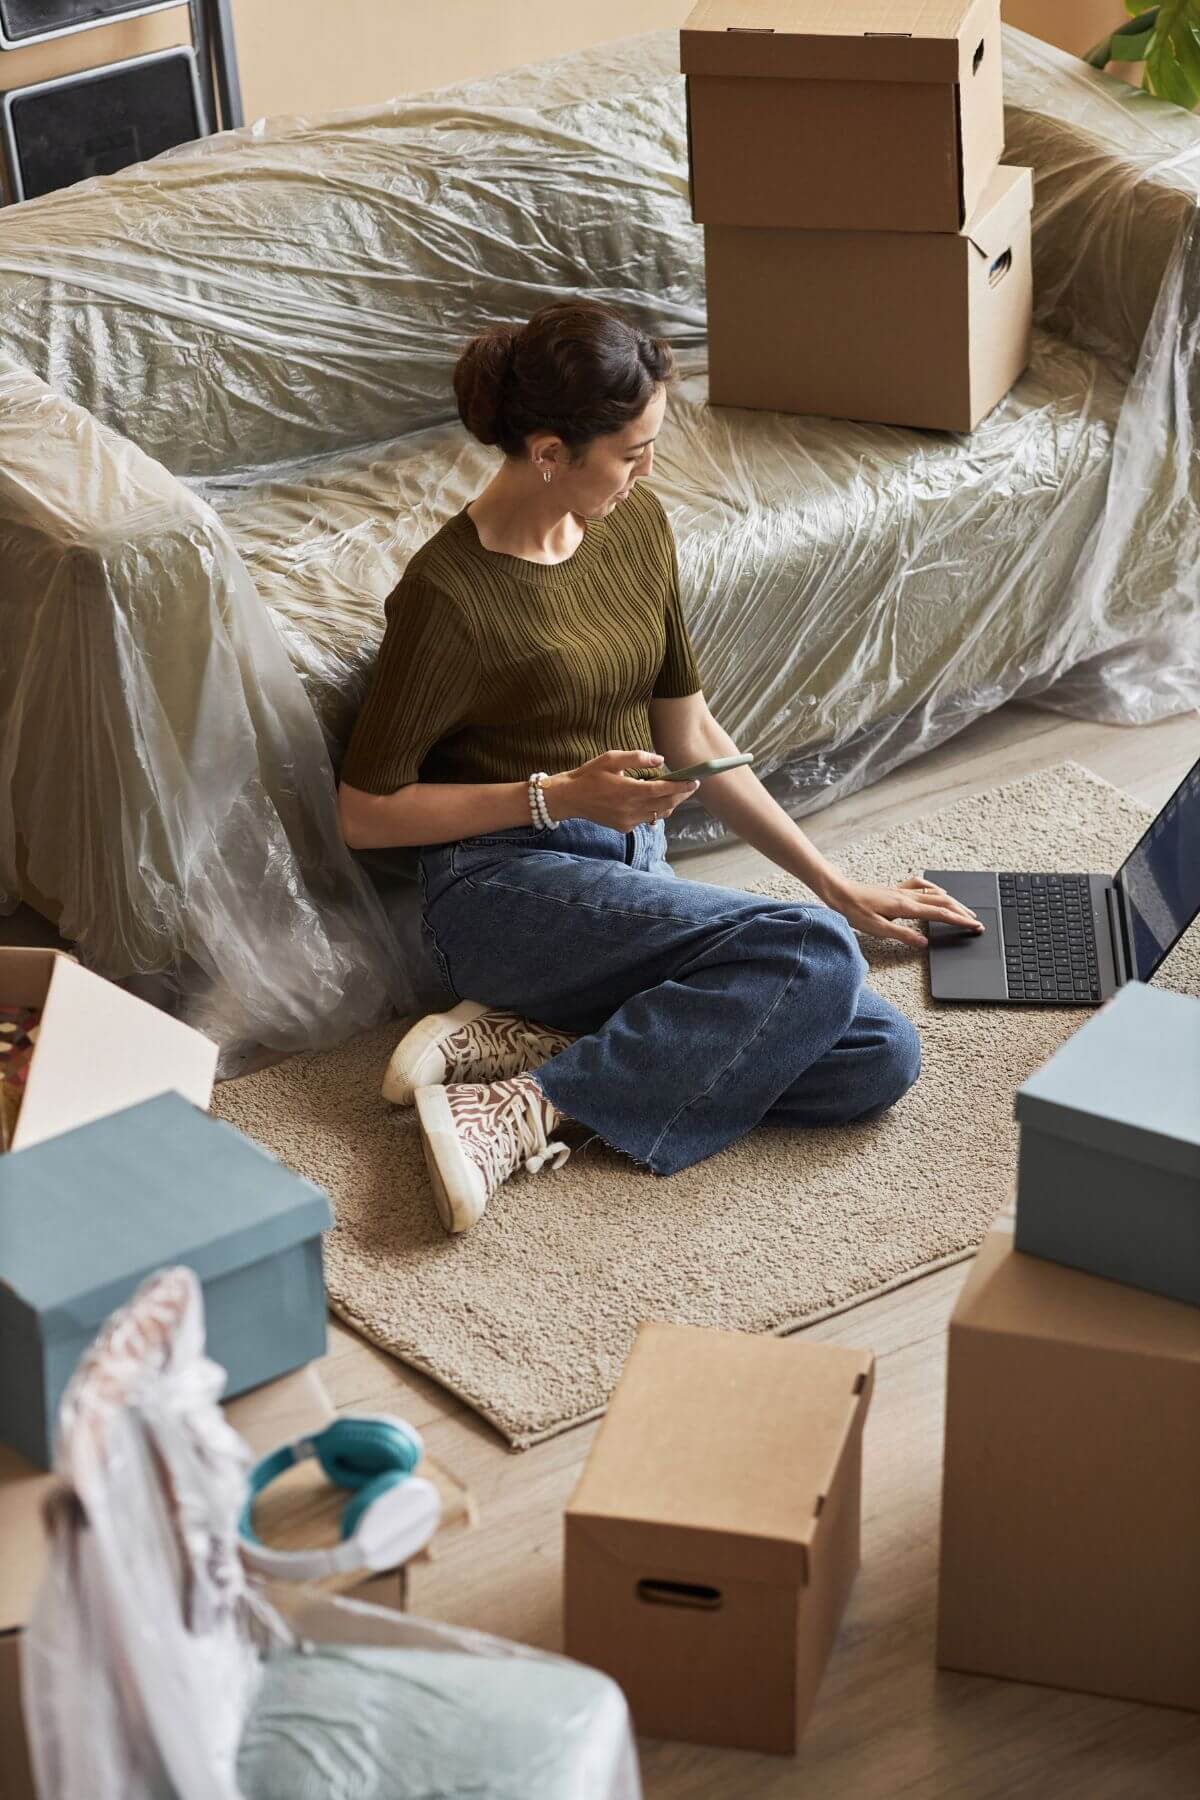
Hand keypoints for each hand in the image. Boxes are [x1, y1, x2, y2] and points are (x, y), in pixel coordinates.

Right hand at [543, 750, 698, 831]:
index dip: (682, 786)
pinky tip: (653, 801)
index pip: (663, 790)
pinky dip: (655, 810)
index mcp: (629, 791)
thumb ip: (637, 758)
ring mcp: (628, 821)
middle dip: (681, 795)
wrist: (570, 798)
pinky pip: (646, 819)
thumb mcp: (611, 759)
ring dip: (669, 803)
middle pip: (666, 804)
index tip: (694, 781)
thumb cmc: (590, 775)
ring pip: (659, 814)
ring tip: (675, 792)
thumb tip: (660, 760)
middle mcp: (631, 809)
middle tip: (690, 786)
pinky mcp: (624, 827)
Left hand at [823, 874, 984, 949]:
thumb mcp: (878, 929)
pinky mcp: (896, 889)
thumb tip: (924, 943)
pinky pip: (921, 885)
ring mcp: (902, 891)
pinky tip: (937, 890)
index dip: (959, 921)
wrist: (840, 893)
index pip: (940, 914)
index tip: (975, 926)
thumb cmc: (855, 911)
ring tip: (964, 909)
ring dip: (953, 901)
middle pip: (943, 902)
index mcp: (906, 907)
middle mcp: (907, 896)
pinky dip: (934, 888)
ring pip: (935, 893)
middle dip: (962, 912)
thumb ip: (903, 935)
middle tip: (976, 921)